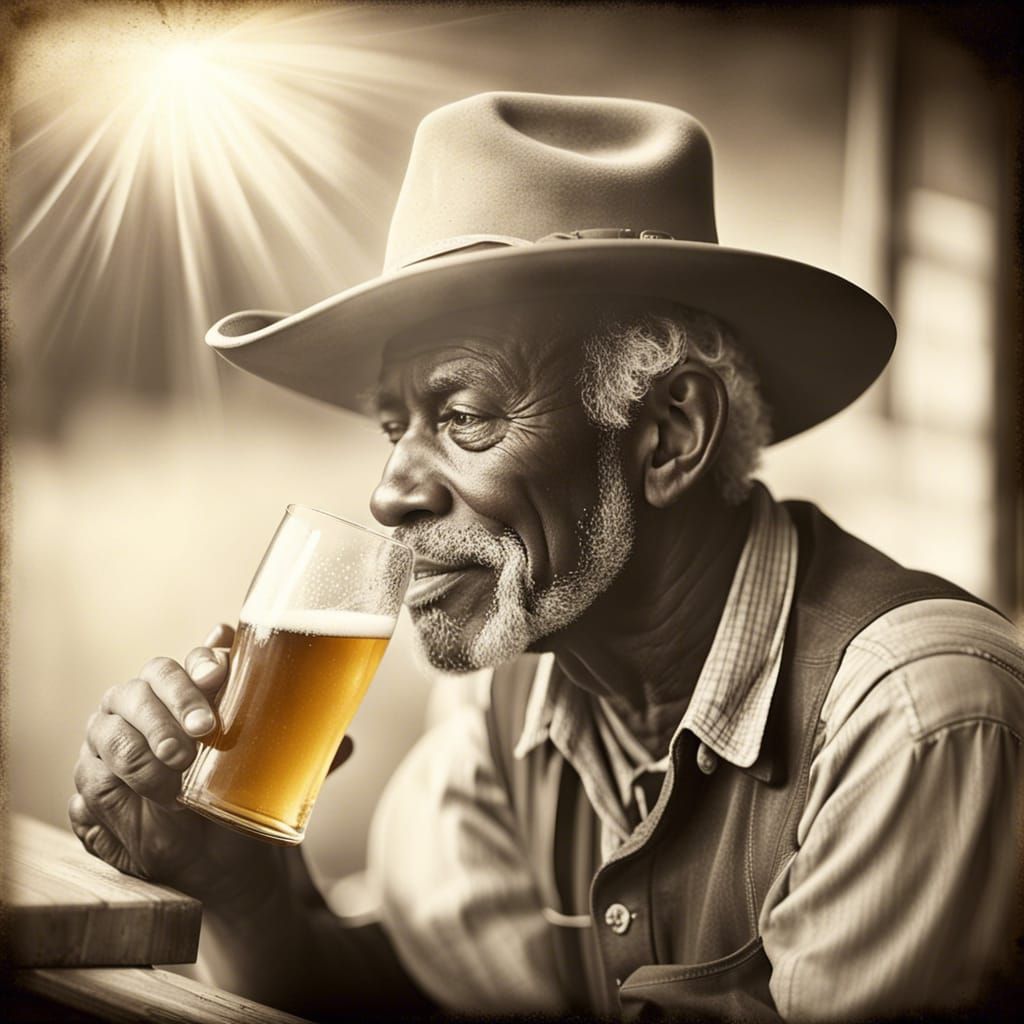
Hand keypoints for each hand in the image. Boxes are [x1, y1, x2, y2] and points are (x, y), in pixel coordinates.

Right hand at [70, 623, 353, 905]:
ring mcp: (115, 738)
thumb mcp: (279, 773)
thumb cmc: (246, 799)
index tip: (223, 667)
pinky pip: (90, 770)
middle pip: (148, 681)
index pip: (195, 659)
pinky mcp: (92, 780)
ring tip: (175, 766)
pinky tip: (146, 787)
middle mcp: (150, 705)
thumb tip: (351, 741)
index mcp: (195, 690)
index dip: (206, 657)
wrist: (217, 864)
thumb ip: (306, 750)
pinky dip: (117, 776)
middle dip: (174, 698)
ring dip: (144, 739)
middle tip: (202, 729)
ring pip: (112, 720)